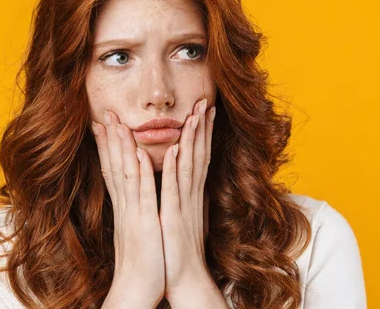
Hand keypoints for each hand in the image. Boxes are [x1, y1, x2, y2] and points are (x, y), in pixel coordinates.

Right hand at [91, 110, 164, 306]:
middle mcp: (125, 205)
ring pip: (127, 172)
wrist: (136, 290)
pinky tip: (140, 152)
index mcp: (124, 207)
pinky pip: (144, 193)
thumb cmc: (140, 262)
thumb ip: (132, 211)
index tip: (102, 125)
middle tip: (105, 113)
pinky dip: (143, 172)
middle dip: (110, 138)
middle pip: (115, 166)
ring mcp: (134, 213)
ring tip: (119, 122)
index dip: (106, 146)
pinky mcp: (145, 223)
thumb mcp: (134, 230)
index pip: (112, 170)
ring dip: (123, 146)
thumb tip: (130, 198)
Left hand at [152, 97, 214, 300]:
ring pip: (190, 165)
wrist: (183, 278)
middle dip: (201, 128)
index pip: (199, 157)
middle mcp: (191, 195)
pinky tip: (176, 149)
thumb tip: (188, 182)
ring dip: (192, 140)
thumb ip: (185, 197)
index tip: (203, 110)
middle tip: (204, 102)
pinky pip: (175, 187)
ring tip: (194, 115)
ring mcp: (185, 205)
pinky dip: (175, 167)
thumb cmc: (179, 247)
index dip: (202, 133)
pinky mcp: (175, 217)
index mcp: (191, 194)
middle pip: (199, 155)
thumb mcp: (183, 216)